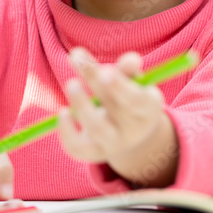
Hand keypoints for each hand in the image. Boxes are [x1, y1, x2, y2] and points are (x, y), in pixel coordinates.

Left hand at [58, 48, 177, 185]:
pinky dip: (67, 132)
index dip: (121, 87)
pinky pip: (78, 148)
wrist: (129, 132)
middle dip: (97, 86)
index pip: (136, 100)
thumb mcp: (133, 82)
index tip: (105, 71)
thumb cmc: (128, 97)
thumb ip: (128, 70)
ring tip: (72, 84)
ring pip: (97, 128)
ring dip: (82, 105)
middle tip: (78, 59)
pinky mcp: (93, 153)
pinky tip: (64, 112)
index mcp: (148, 109)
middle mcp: (133, 131)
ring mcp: (113, 144)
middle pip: (115, 111)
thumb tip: (130, 59)